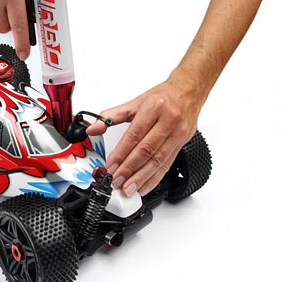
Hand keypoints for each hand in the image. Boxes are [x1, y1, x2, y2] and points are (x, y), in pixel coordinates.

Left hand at [86, 73, 204, 196]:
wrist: (188, 92)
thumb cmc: (162, 97)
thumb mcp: (135, 102)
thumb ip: (111, 116)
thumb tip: (93, 128)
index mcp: (154, 108)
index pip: (134, 135)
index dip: (121, 153)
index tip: (111, 166)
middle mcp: (168, 121)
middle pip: (147, 150)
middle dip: (130, 169)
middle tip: (117, 181)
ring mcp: (178, 134)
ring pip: (158, 161)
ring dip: (142, 178)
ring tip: (129, 188)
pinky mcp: (183, 144)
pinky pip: (168, 165)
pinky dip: (155, 178)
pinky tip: (145, 186)